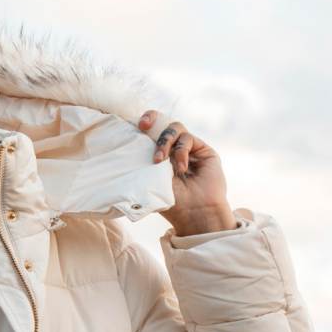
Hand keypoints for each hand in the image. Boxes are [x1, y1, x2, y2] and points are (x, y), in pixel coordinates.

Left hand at [138, 110, 236, 236]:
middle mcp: (173, 149)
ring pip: (175, 128)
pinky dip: (181, 152)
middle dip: (152, 119)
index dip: (144, 122)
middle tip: (143, 127)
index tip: (136, 124)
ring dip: (164, 141)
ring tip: (159, 161)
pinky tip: (181, 168)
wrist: (195, 212)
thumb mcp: (151, 180)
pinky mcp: (203, 150)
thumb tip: (128, 148)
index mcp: (158, 155)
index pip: (150, 131)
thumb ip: (144, 162)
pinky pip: (188, 139)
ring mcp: (189, 148)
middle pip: (162, 122)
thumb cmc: (171, 202)